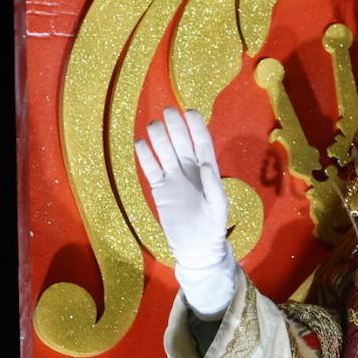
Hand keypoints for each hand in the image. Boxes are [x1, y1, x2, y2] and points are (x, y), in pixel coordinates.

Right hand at [135, 108, 235, 316]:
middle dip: (176, 127)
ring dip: (159, 138)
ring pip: (165, 153)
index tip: (190, 112)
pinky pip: (151, 169)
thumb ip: (213, 185)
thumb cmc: (212, 227)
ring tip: (153, 125)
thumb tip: (205, 164)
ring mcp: (174, 178)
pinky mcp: (160, 189)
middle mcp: (189, 170)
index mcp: (207, 171)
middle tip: (168, 111)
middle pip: (182, 143)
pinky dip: (146, 157)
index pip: (202, 143)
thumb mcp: (218, 207)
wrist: (195, 246)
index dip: (196, 127)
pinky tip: (140, 144)